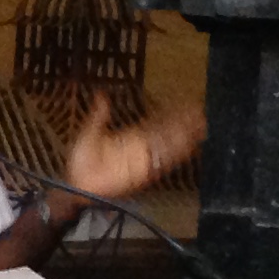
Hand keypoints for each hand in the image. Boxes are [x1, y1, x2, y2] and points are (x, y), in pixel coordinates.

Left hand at [58, 97, 202, 208]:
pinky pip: (164, 161)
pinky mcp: (145, 172)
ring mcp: (145, 159)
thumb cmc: (81, 162)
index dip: (169, 114)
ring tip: (201, 122)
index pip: (155, 122)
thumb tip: (101, 94)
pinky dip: (177, 153)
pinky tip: (190, 144)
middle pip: (167, 132)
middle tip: (199, 109)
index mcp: (130, 137)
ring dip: (185, 134)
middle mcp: (142, 147)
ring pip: (170, 144)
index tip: (184, 103)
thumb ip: (99, 115)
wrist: (78, 184)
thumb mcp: (89, 134)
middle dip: (183, 122)